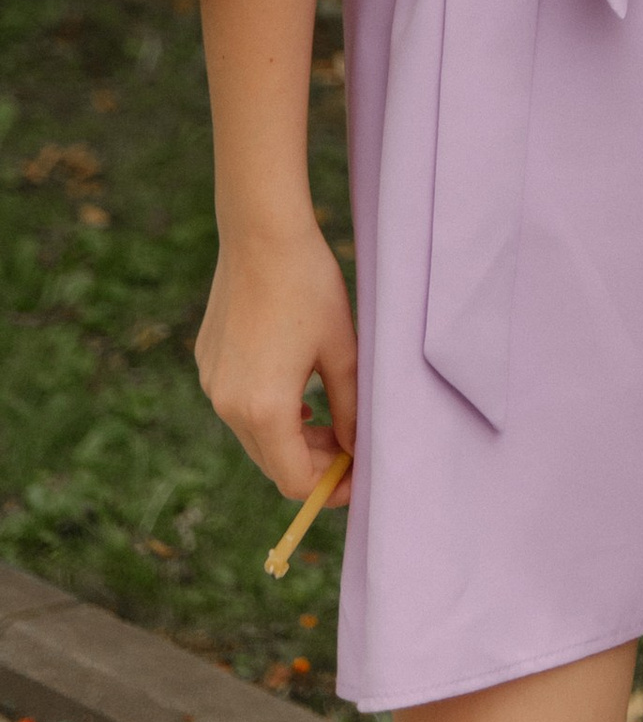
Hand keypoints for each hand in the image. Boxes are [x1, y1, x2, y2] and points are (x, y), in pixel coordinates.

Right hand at [196, 212, 357, 501]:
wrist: (261, 234)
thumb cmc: (309, 287)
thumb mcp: (342, 350)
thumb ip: (350, 408)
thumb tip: (356, 448)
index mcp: (264, 409)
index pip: (294, 480)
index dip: (328, 488)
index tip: (356, 475)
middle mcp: (228, 406)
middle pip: (272, 463)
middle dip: (313, 463)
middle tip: (350, 445)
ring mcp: (212, 385)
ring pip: (254, 436)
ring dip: (290, 438)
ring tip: (328, 418)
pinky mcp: (207, 364)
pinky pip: (237, 405)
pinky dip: (267, 411)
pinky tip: (295, 389)